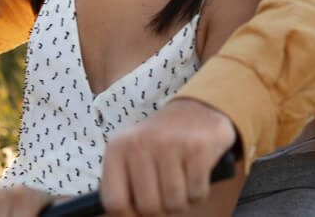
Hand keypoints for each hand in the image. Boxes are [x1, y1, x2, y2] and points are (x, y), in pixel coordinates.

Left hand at [100, 99, 236, 215]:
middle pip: (148, 208)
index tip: (140, 213)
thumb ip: (124, 186)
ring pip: (175, 204)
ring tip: (182, 180)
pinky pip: (197, 194)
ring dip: (182, 201)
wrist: (197, 108)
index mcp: (117, 148)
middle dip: (162, 209)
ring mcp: (170, 144)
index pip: (114, 202)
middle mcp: (140, 143)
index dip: (129, 216)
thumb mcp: (132, 156)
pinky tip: (196, 173)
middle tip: (167, 192)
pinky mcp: (198, 148)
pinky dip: (199, 192)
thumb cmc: (161, 143)